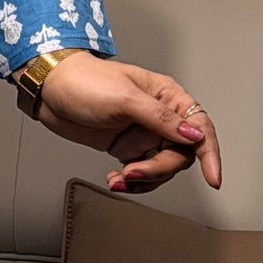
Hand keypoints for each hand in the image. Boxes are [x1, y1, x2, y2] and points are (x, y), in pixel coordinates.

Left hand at [30, 53, 221, 193]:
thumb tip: (193, 135)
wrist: (50, 91)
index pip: (200, 128)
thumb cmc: (85, 82)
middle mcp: (160, 117)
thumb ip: (160, 118)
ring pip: (160, 167)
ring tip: (120, 178)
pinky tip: (115, 179)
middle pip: (179, 154)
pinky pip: (140, 171)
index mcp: (167, 97)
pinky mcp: (126, 147)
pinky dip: (131, 180)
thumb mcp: (125, 98)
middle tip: (134, 171)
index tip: (213, 178)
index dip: (210, 154)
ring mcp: (143, 133)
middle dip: (158, 169)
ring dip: (143, 178)